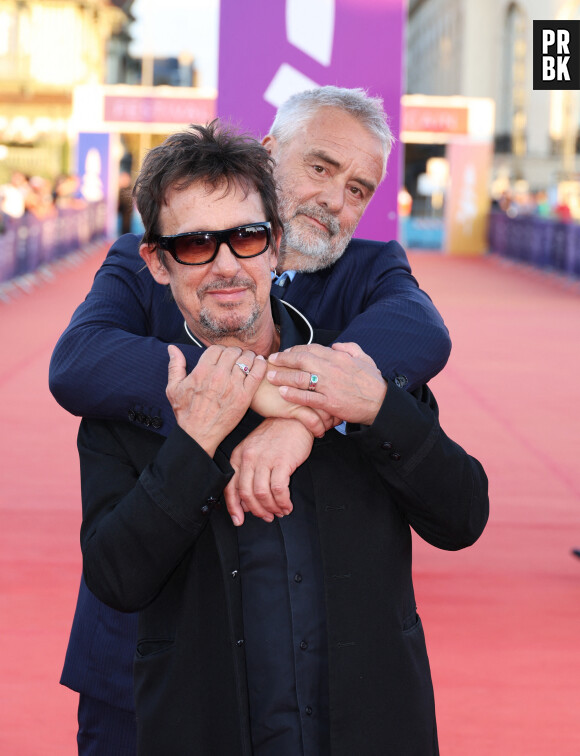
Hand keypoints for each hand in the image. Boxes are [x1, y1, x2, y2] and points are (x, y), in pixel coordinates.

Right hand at [166, 344, 266, 455]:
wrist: (198, 434)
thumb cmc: (186, 413)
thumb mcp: (173, 388)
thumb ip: (175, 365)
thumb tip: (172, 348)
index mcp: (202, 371)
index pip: (216, 349)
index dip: (220, 350)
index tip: (223, 355)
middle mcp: (218, 376)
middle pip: (232, 352)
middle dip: (235, 352)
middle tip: (237, 356)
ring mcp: (233, 386)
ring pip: (246, 359)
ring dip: (248, 356)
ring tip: (248, 359)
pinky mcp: (245, 396)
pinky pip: (257, 373)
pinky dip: (260, 364)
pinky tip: (260, 362)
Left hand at [223, 418, 314, 525]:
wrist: (295, 419)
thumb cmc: (276, 435)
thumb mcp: (254, 449)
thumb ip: (247, 473)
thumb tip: (245, 501)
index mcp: (239, 455)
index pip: (230, 487)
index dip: (233, 507)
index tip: (238, 520)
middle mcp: (249, 457)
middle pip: (246, 494)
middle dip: (256, 510)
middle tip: (266, 516)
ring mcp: (265, 459)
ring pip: (261, 494)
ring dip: (271, 508)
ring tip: (279, 511)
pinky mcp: (282, 461)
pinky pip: (278, 490)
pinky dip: (282, 502)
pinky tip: (287, 505)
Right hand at [250, 375, 339, 436]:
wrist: (248, 382)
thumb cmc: (265, 376)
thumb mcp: (287, 369)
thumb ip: (300, 372)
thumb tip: (309, 376)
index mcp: (308, 369)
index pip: (330, 380)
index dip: (338, 392)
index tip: (342, 400)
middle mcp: (307, 381)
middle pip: (332, 395)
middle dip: (338, 408)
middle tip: (342, 416)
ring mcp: (302, 395)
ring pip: (325, 410)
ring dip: (331, 421)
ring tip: (333, 427)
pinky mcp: (293, 408)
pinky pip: (313, 422)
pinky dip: (318, 429)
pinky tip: (319, 434)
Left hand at [267, 342, 386, 425]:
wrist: (381, 403)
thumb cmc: (373, 382)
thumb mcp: (365, 359)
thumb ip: (350, 348)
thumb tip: (335, 345)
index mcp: (339, 357)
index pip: (312, 349)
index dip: (296, 349)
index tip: (286, 352)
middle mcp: (332, 369)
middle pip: (302, 360)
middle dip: (284, 359)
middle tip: (271, 361)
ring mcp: (330, 386)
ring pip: (301, 378)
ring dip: (283, 376)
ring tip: (270, 376)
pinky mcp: (329, 402)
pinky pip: (307, 397)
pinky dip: (293, 394)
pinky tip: (282, 392)